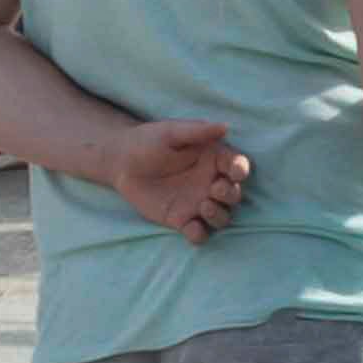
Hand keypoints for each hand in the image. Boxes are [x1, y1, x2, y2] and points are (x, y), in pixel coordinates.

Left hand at [96, 113, 258, 238]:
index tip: (234, 172)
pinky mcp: (181, 220)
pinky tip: (191, 228)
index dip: (240, 170)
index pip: (237, 166)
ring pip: (222, 217)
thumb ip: (197, 131)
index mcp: (214, 160)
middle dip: (230, 194)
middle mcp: (211, 183)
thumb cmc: (149, 141)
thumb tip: (225, 127)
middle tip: (215, 189)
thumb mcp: (171, 132)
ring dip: (219, 216)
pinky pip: (198, 233)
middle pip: (234, 195)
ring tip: (204, 207)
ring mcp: (197, 203)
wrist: (122, 162)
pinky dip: (199, 235)